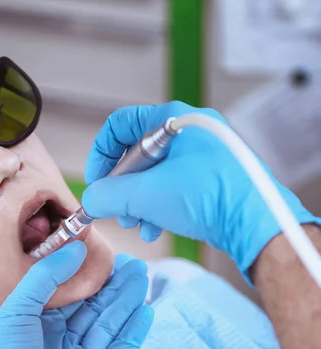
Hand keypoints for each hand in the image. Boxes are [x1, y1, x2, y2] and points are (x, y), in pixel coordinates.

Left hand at [0, 244, 153, 348]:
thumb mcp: (16, 311)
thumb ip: (44, 277)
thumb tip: (74, 247)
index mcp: (38, 323)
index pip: (70, 294)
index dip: (90, 275)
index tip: (107, 255)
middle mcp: (60, 340)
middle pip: (94, 308)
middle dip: (114, 286)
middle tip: (134, 264)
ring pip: (109, 326)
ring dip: (127, 303)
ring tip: (142, 278)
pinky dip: (133, 334)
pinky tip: (145, 312)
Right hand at [82, 101, 317, 275]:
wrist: (257, 223)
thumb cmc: (212, 197)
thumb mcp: (145, 194)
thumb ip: (108, 195)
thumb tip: (91, 200)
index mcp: (172, 121)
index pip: (119, 125)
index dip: (100, 153)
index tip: (96, 180)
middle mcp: (188, 131)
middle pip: (136, 153)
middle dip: (121, 185)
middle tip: (115, 206)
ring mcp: (202, 154)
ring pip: (154, 172)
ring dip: (138, 199)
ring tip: (136, 222)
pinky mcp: (211, 177)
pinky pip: (173, 184)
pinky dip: (158, 204)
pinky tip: (156, 227)